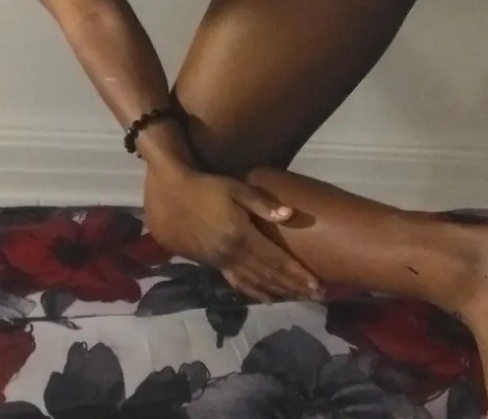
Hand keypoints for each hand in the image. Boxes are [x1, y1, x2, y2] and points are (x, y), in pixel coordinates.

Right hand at [144, 168, 321, 302]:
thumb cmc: (206, 188)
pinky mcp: (212, 264)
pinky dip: (253, 292)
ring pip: (255, 282)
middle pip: (269, 275)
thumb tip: (290, 214)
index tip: (316, 284)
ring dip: (278, 292)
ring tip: (298, 299)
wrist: (171, 197)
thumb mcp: (235, 189)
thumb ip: (262, 204)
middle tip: (317, 297)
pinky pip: (237, 283)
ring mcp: (222, 262)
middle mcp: (233, 254)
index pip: (276, 259)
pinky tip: (265, 299)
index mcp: (242, 236)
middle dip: (294, 286)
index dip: (297, 273)